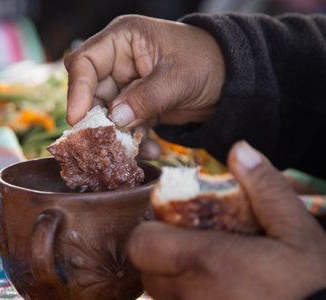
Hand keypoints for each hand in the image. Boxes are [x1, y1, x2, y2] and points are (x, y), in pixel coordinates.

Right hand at [64, 15, 224, 159]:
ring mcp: (126, 85)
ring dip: (119, 136)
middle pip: (91, 93)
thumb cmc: (208, 62)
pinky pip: (126, 126)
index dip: (77, 89)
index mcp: (123, 40)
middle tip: (105, 144)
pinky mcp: (136, 106)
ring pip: (107, 115)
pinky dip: (136, 141)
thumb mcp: (179, 78)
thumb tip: (115, 118)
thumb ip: (146, 97)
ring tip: (136, 151)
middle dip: (98, 120)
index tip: (77, 118)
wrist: (232, 79)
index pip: (85, 62)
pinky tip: (152, 151)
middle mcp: (119, 61)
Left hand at [127, 141, 325, 299]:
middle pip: (144, 268)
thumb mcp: (297, 229)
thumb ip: (265, 188)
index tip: (170, 224)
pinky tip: (210, 288)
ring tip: (200, 267)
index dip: (149, 230)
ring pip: (157, 291)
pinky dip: (182, 294)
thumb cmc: (311, 281)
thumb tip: (240, 149)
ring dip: (169, 276)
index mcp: (207, 261)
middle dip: (157, 252)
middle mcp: (189, 293)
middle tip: (187, 243)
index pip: (140, 244)